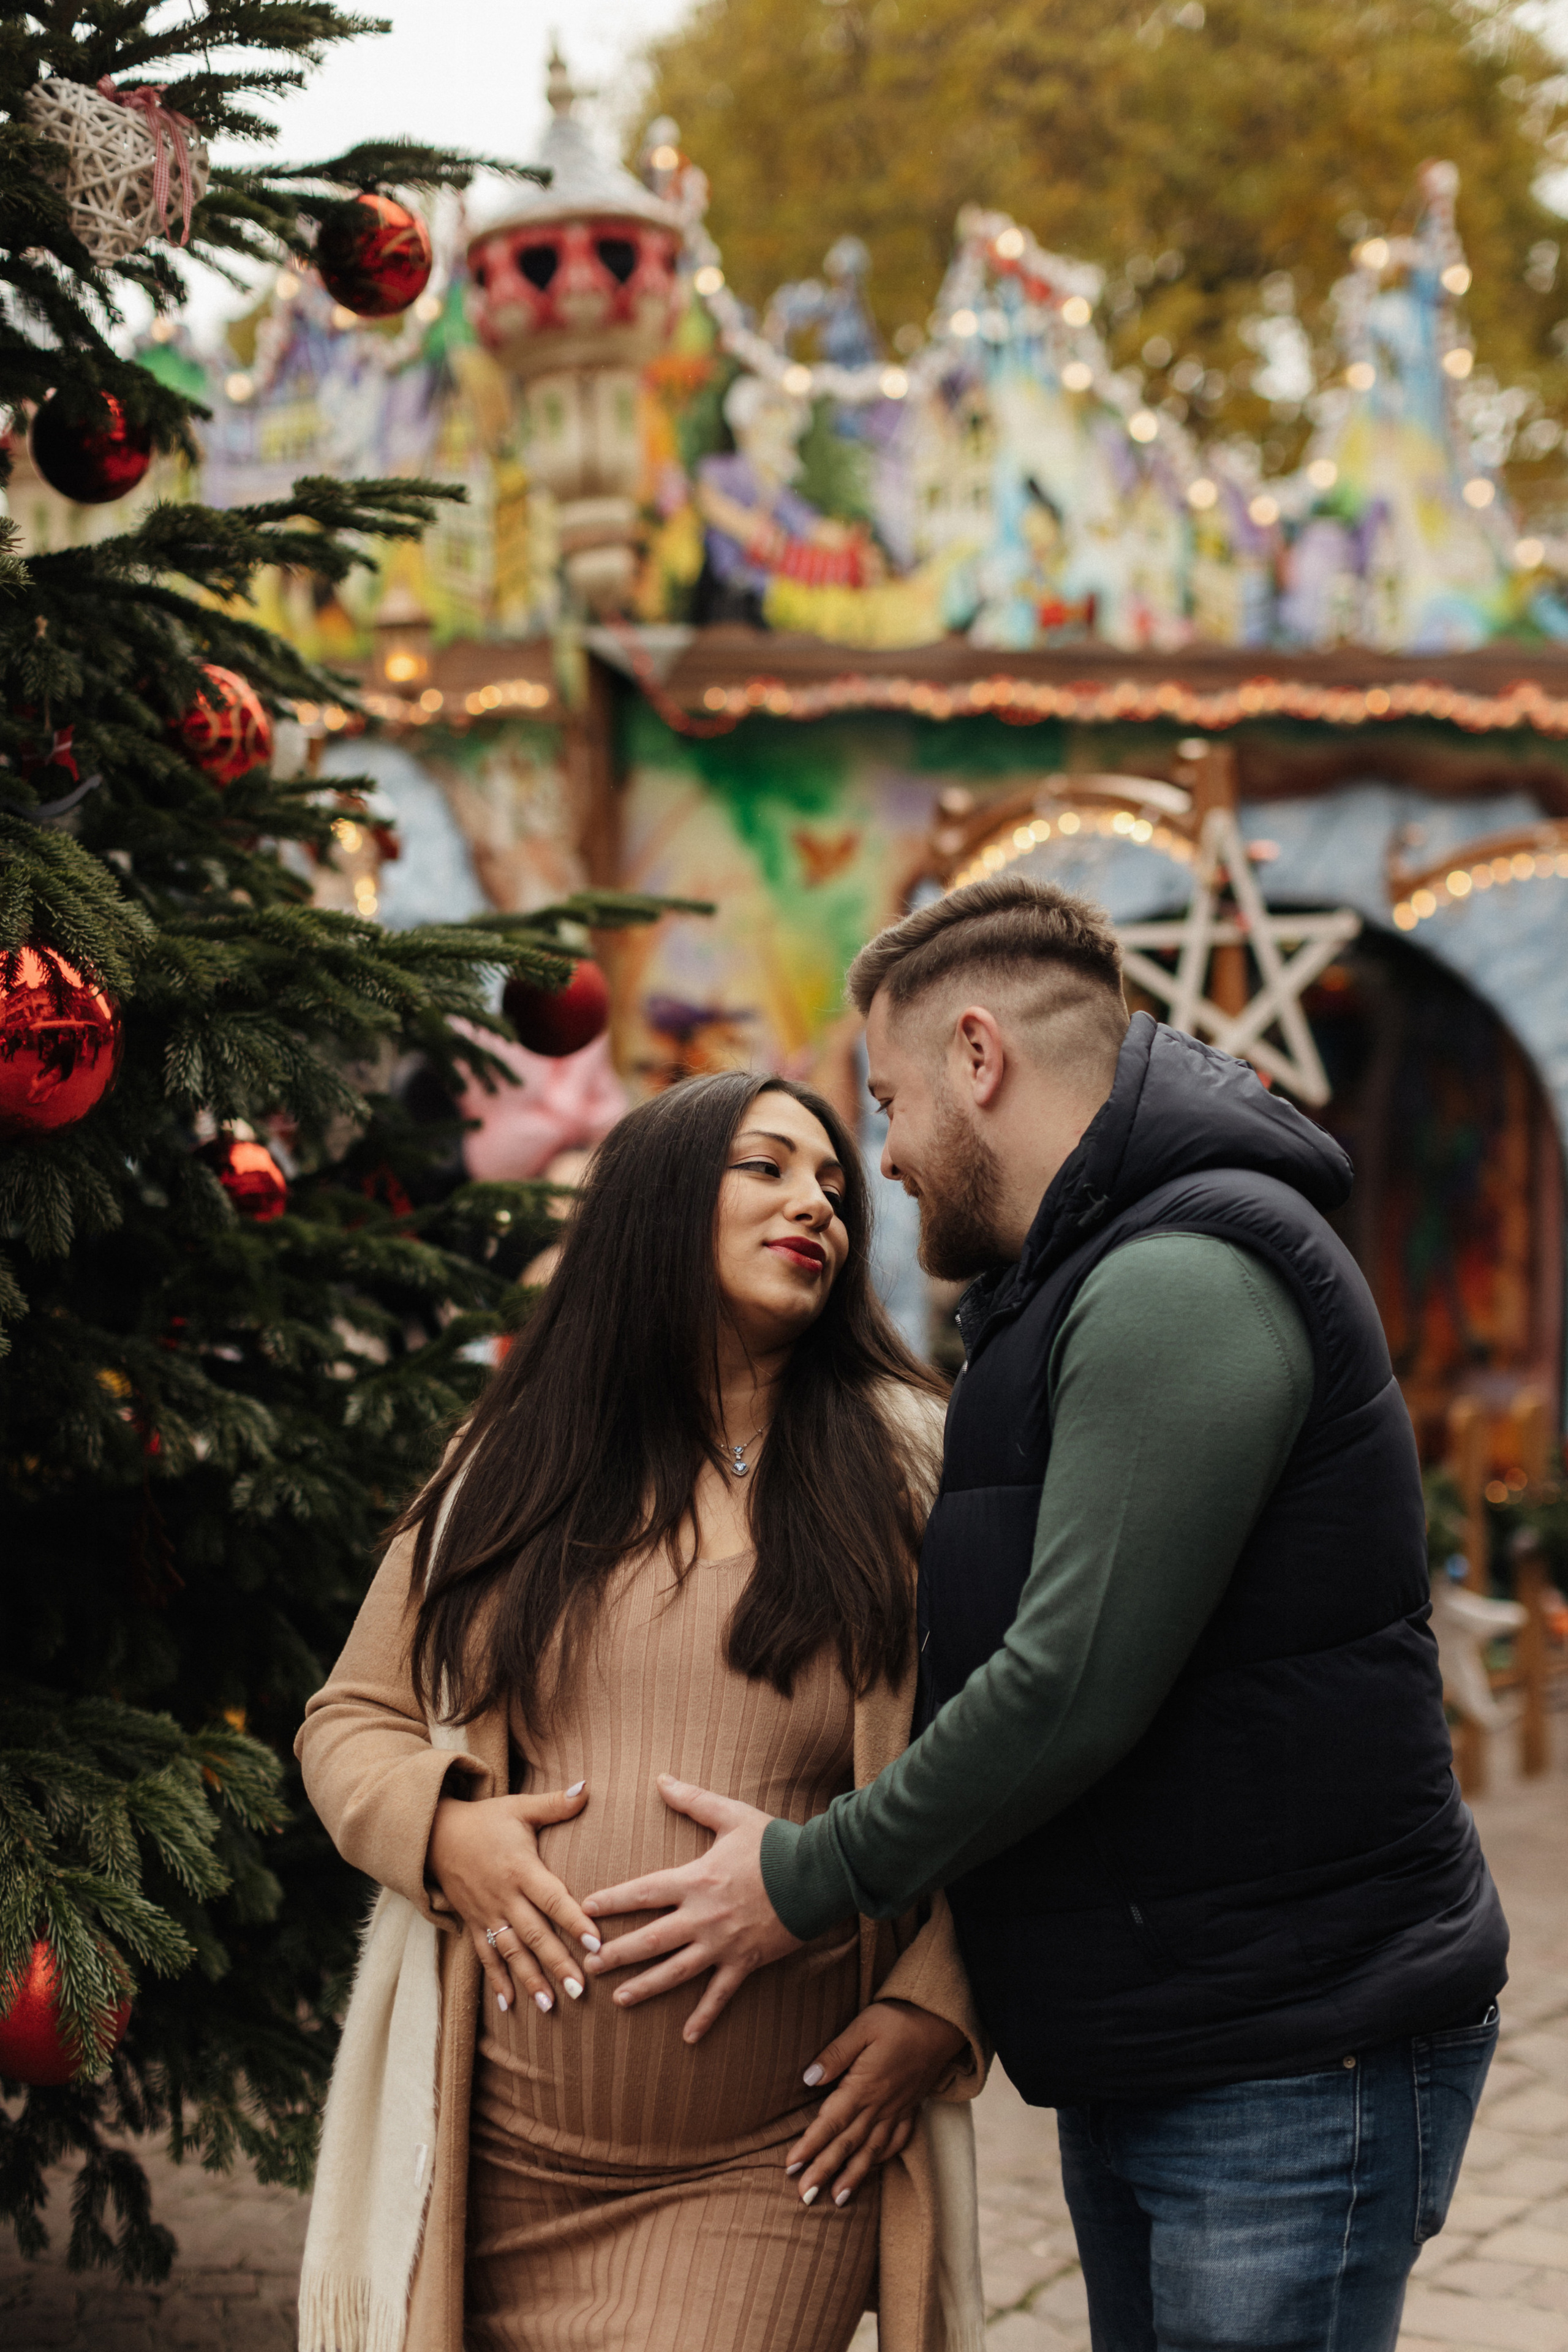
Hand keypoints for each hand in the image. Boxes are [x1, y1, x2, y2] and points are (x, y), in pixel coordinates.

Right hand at [426, 1782, 596, 2016]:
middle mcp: (503, 1896)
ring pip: (511, 1952)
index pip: (552, 1898)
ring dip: (530, 1980)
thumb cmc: (484, 1820)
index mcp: (520, 1868)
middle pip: (533, 1934)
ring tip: (551, 2006)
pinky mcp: (472, 1923)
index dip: (573, 1920)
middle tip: (580, 1989)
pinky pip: (485, 1956)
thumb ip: (554, 1804)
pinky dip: (497, 1981)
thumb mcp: (518, 1807)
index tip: (595, 1943)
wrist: (433, 1833)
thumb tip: (588, 1787)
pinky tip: (509, 2005)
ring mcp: (486, 1913)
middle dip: (557, 1962)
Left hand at [581, 1775, 802, 2042]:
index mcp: (696, 1880)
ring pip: (676, 1972)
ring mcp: (723, 1944)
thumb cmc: (775, 1842)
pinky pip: (721, 1994)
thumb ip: (693, 1800)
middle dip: (616, 1954)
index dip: (611, 1901)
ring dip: (645, 1986)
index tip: (585, 1910)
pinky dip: (705, 2016)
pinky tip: (688, 2036)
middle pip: (650, 1939)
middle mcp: (703, 1916)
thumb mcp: (732, 1815)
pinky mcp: (746, 1962)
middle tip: (587, 1965)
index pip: (642, 1893)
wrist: (818, 1873)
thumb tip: (661, 1780)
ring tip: (618, 1999)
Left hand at [785, 2002, 966, 2208]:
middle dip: (824, 2172)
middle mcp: (881, 2105)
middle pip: (848, 2144)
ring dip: (853, 2176)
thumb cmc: (898, 2019)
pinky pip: (897, 2141)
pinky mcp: (911, 2108)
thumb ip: (835, 2054)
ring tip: (836, 2200)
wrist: (942, 2022)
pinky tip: (873, 2168)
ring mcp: (898, 2110)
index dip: (810, 2146)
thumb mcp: (863, 2027)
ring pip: (872, 2150)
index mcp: (865, 2086)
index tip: (790, 2167)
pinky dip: (883, 2158)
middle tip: (804, 2197)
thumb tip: (808, 2079)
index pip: (831, 2122)